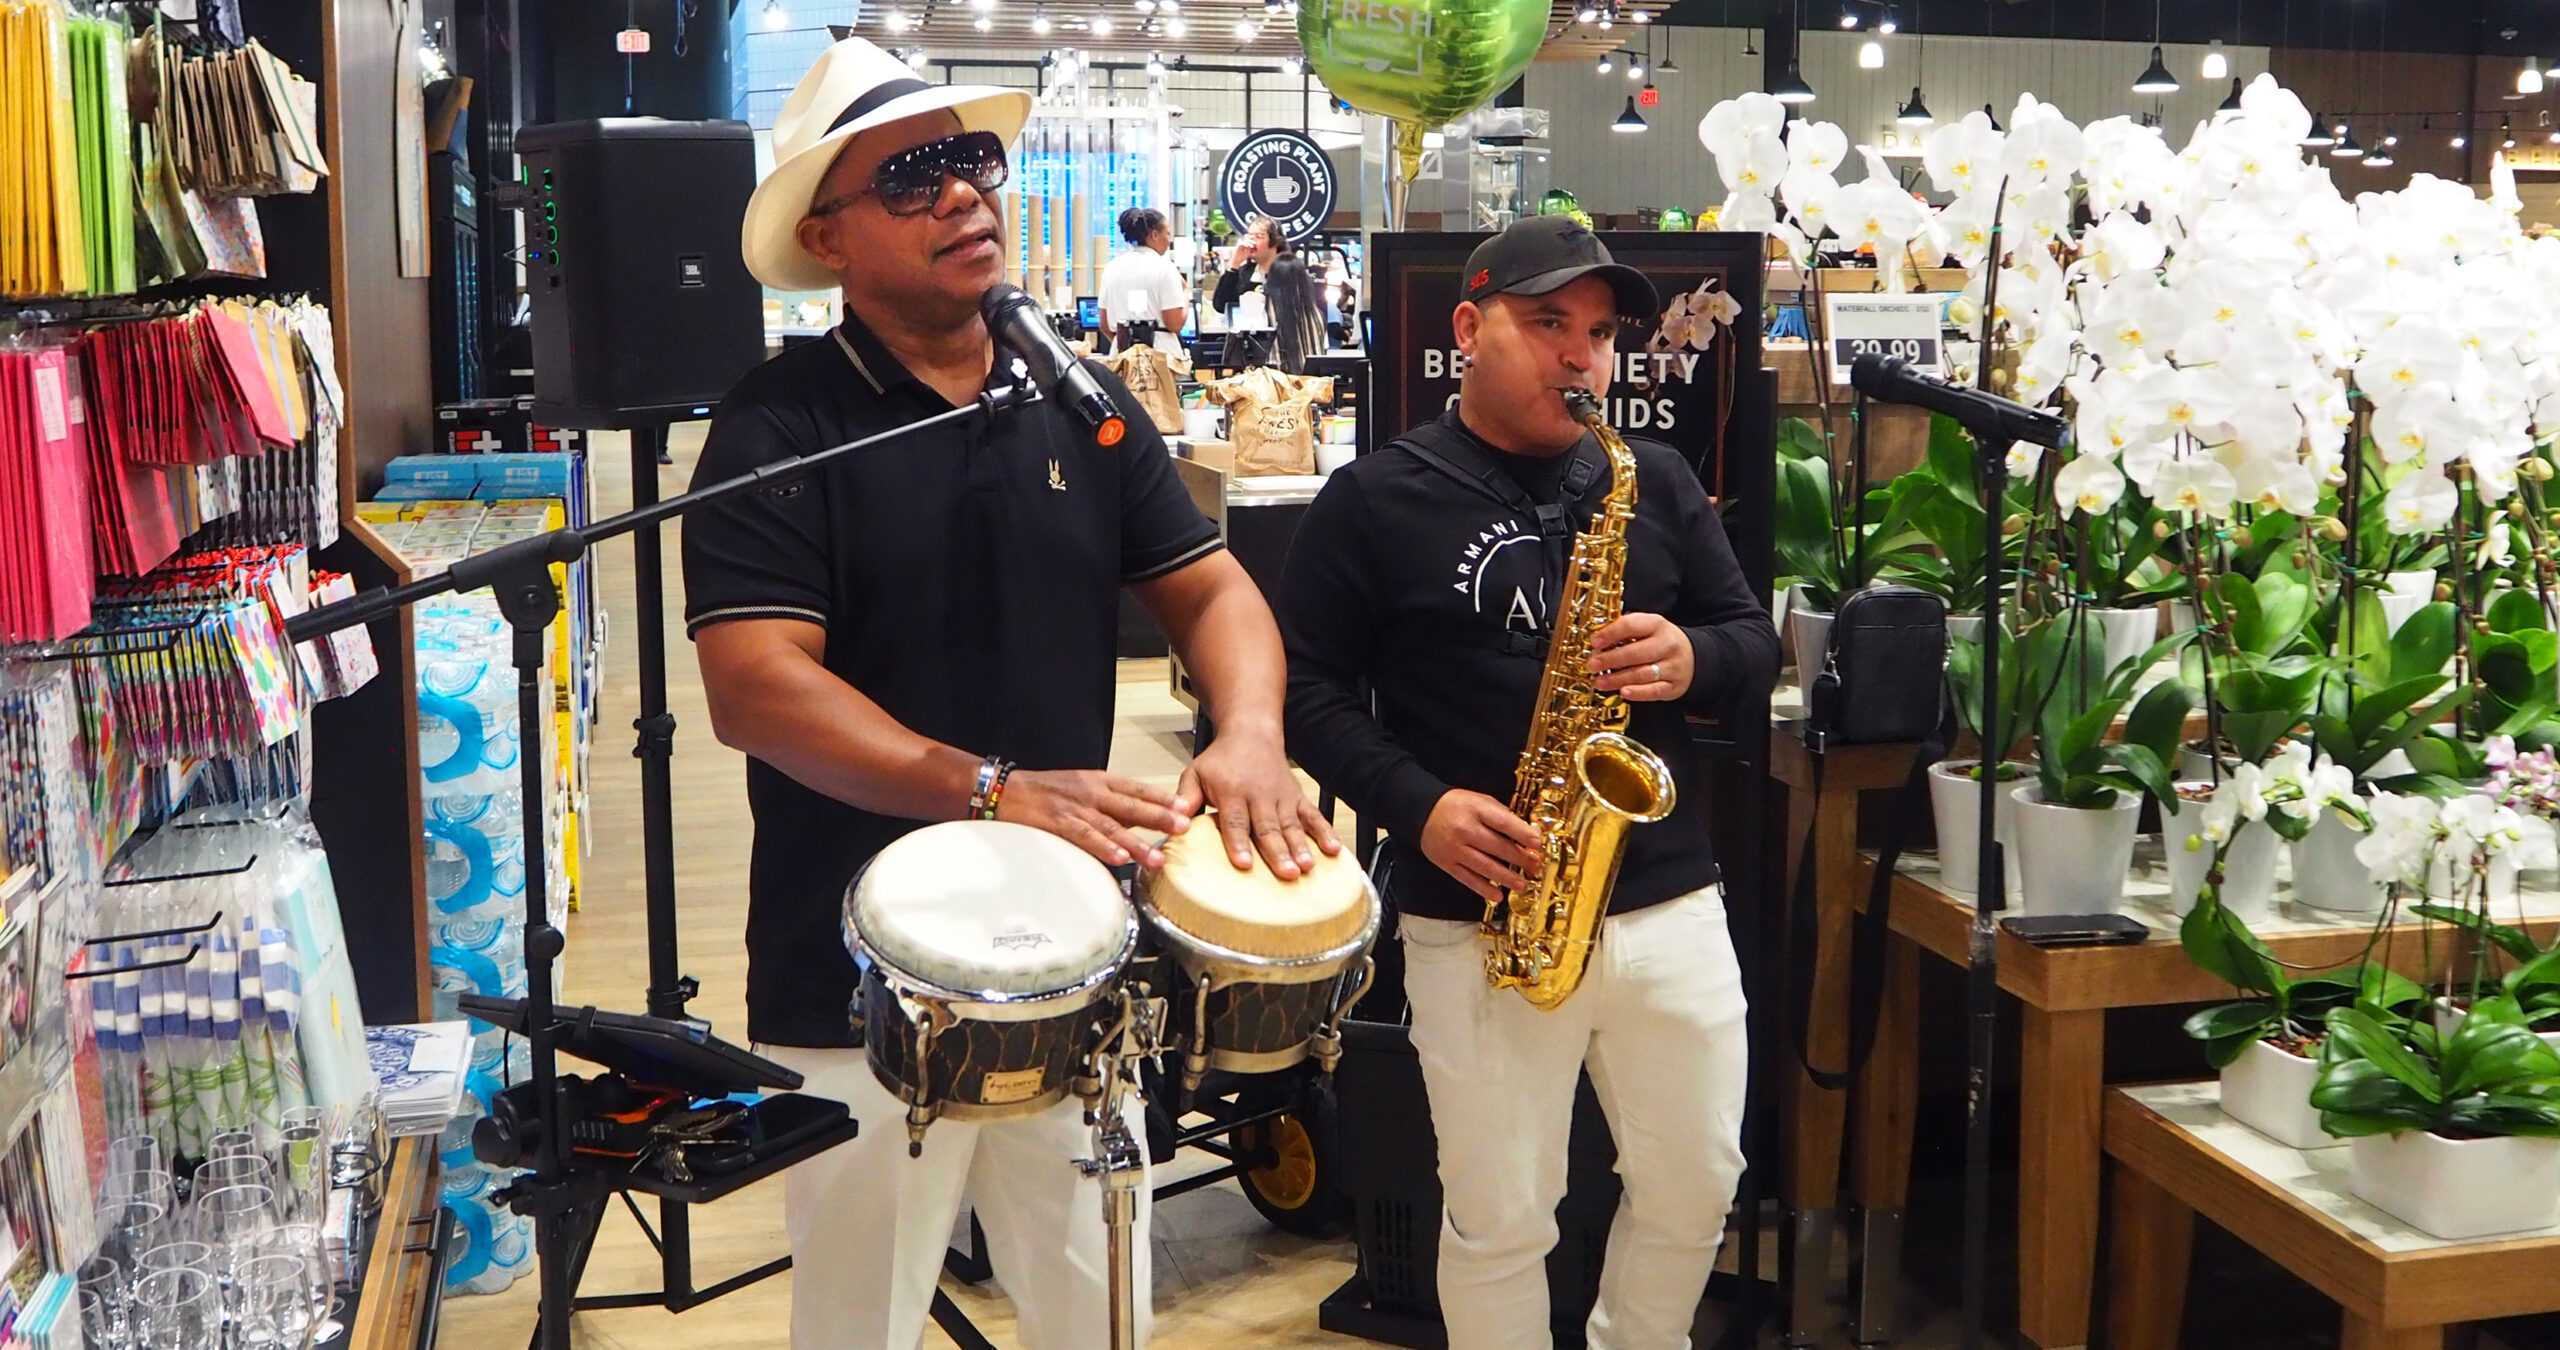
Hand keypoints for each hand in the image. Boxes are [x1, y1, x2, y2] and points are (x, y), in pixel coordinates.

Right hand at [995, 769, 1187, 869]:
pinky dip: (1102, 847)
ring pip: (1112, 826)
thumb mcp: (1082, 787)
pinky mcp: (1058, 824)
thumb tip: (1139, 820)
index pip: (1137, 788)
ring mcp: (1075, 808)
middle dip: (1159, 817)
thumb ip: (1109, 801)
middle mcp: (1092, 792)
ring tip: (1156, 857)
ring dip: (1136, 842)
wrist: (1005, 790)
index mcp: (1100, 781)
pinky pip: (1084, 837)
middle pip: (1131, 805)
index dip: (1162, 798)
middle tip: (1184, 827)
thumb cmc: (1044, 791)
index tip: (1185, 806)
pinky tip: (1117, 857)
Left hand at [1174, 732, 1340, 878]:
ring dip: (1302, 847)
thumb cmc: (1221, 759)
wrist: (1252, 732)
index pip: (1234, 822)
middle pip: (1268, 828)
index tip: (1243, 864)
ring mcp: (1281, 798)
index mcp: (1231, 792)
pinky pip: (1313, 816)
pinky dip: (1324, 832)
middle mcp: (1259, 795)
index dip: (1239, 843)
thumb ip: (1185, 796)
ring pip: (1292, 826)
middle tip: (1287, 873)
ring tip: (1308, 868)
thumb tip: (1175, 818)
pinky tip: (1334, 850)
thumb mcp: (1195, 772)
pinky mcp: (1297, 798)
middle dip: (1278, 852)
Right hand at [1419, 790, 1543, 906]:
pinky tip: (1497, 895)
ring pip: (1485, 866)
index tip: (1537, 843)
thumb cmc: (1455, 805)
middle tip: (1534, 866)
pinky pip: (1467, 878)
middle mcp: (1465, 829)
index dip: (1522, 833)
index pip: (1503, 822)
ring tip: (1521, 884)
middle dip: (1520, 858)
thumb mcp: (1480, 800)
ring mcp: (1455, 848)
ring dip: (1506, 877)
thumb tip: (1525, 834)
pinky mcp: (1447, 863)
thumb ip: (1501, 815)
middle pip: (1497, 847)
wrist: (1421, 811)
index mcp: (1475, 810)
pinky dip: (1483, 888)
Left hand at [1588, 612, 1693, 700]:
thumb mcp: (1647, 628)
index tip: (1595, 642)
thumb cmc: (1662, 641)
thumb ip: (1625, 632)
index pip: (1631, 625)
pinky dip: (1637, 693)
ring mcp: (1672, 666)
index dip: (1610, 634)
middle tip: (1593, 664)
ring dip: (1618, 679)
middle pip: (1636, 653)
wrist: (1693, 656)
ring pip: (1642, 674)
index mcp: (1657, 625)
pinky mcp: (1673, 686)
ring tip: (1600, 681)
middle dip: (1611, 660)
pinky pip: (1654, 691)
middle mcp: (1667, 644)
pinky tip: (1623, 692)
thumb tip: (1597, 642)